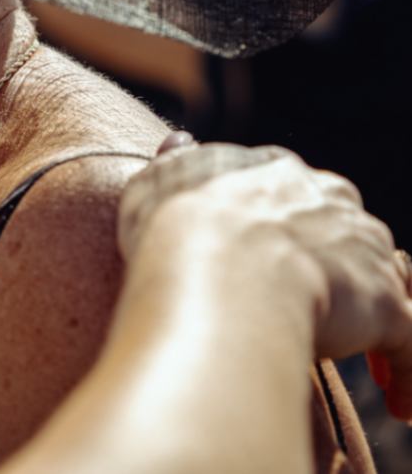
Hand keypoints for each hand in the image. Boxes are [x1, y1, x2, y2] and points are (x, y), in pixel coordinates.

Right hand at [118, 138, 411, 421]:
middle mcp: (332, 201)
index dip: (292, 229)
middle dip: (343, 267)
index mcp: (279, 174)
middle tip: (321, 309)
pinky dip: (408, 374)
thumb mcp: (157, 184)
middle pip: (353, 232)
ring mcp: (363, 252)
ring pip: (388, 281)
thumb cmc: (174, 232)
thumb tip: (181, 140)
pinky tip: (398, 404)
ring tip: (367, 363)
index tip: (277, 262)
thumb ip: (174, 164)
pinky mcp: (385, 305)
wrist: (214, 271)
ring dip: (376, 317)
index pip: (302, 195)